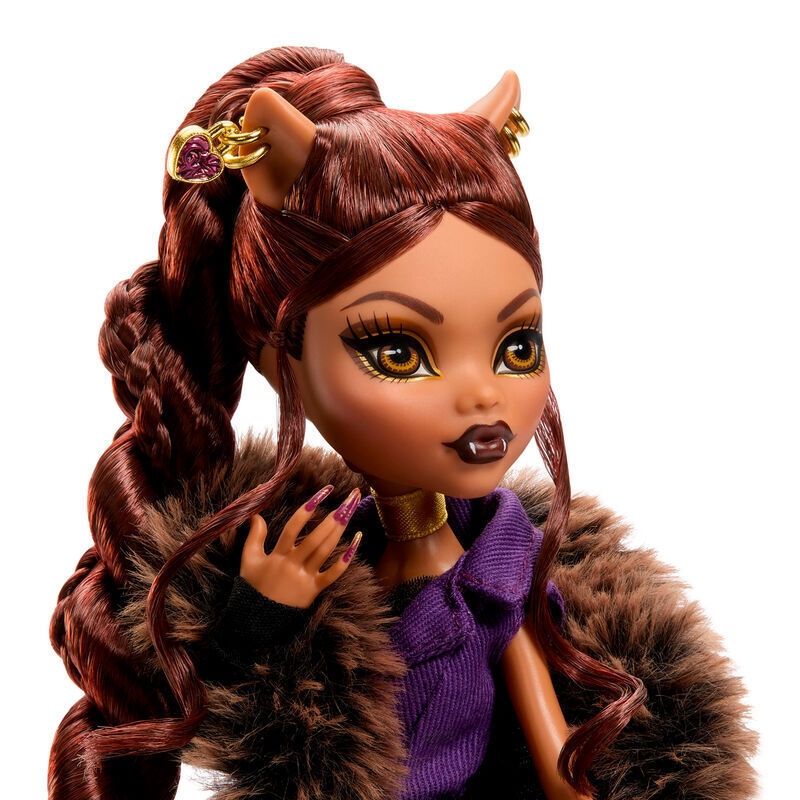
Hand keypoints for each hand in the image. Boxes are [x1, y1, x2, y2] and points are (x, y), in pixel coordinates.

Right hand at [240, 485, 362, 608]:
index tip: (325, 491)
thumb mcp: (248, 560)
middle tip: (351, 498)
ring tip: (352, 511)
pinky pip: (333, 574)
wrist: (256, 620)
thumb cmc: (253, 587)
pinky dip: (346, 559)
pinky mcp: (314, 590)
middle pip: (316, 536)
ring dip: (340, 531)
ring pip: (325, 551)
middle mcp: (293, 564)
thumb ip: (254, 536)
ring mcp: (305, 578)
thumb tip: (255, 514)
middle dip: (335, 516)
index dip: (310, 506)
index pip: (294, 525)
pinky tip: (357, 541)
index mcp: (277, 555)